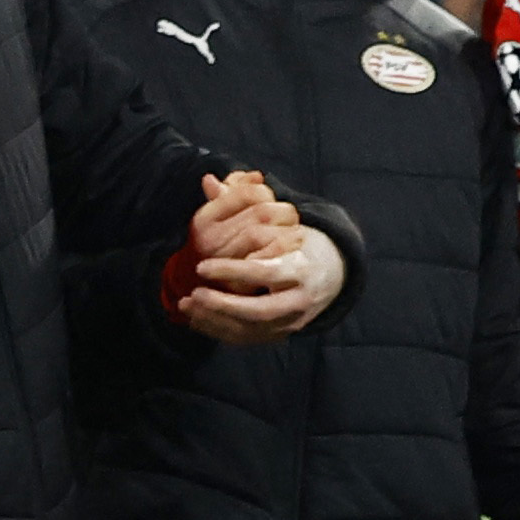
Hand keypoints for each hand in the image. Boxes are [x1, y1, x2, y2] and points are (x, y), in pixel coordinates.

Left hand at [169, 168, 340, 344]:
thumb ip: (242, 203)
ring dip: (216, 320)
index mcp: (301, 267)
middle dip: (224, 305)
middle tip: (194, 294)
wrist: (331, 273)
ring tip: (188, 304)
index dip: (234, 271)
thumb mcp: (279, 222)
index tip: (202, 265)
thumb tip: (209, 180)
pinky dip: (220, 331)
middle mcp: (300, 298)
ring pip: (252, 329)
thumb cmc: (297, 242)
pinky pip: (248, 339)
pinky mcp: (280, 333)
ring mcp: (291, 320)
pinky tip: (196, 319)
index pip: (266, 272)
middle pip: (260, 310)